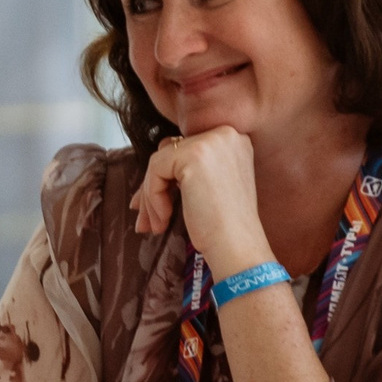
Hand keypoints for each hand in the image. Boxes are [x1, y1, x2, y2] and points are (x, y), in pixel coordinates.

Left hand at [128, 127, 269, 274]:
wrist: (237, 247)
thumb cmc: (224, 227)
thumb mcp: (208, 188)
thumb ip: (185, 171)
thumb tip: (149, 177)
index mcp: (233, 140)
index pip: (185, 149)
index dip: (166, 177)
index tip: (154, 206)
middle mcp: (225, 134)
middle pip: (171, 152)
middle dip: (153, 187)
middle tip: (144, 219)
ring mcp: (211, 142)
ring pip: (160, 162)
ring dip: (151, 196)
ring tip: (155, 226)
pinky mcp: (194, 156)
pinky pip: (156, 170)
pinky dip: (153, 197)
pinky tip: (164, 219)